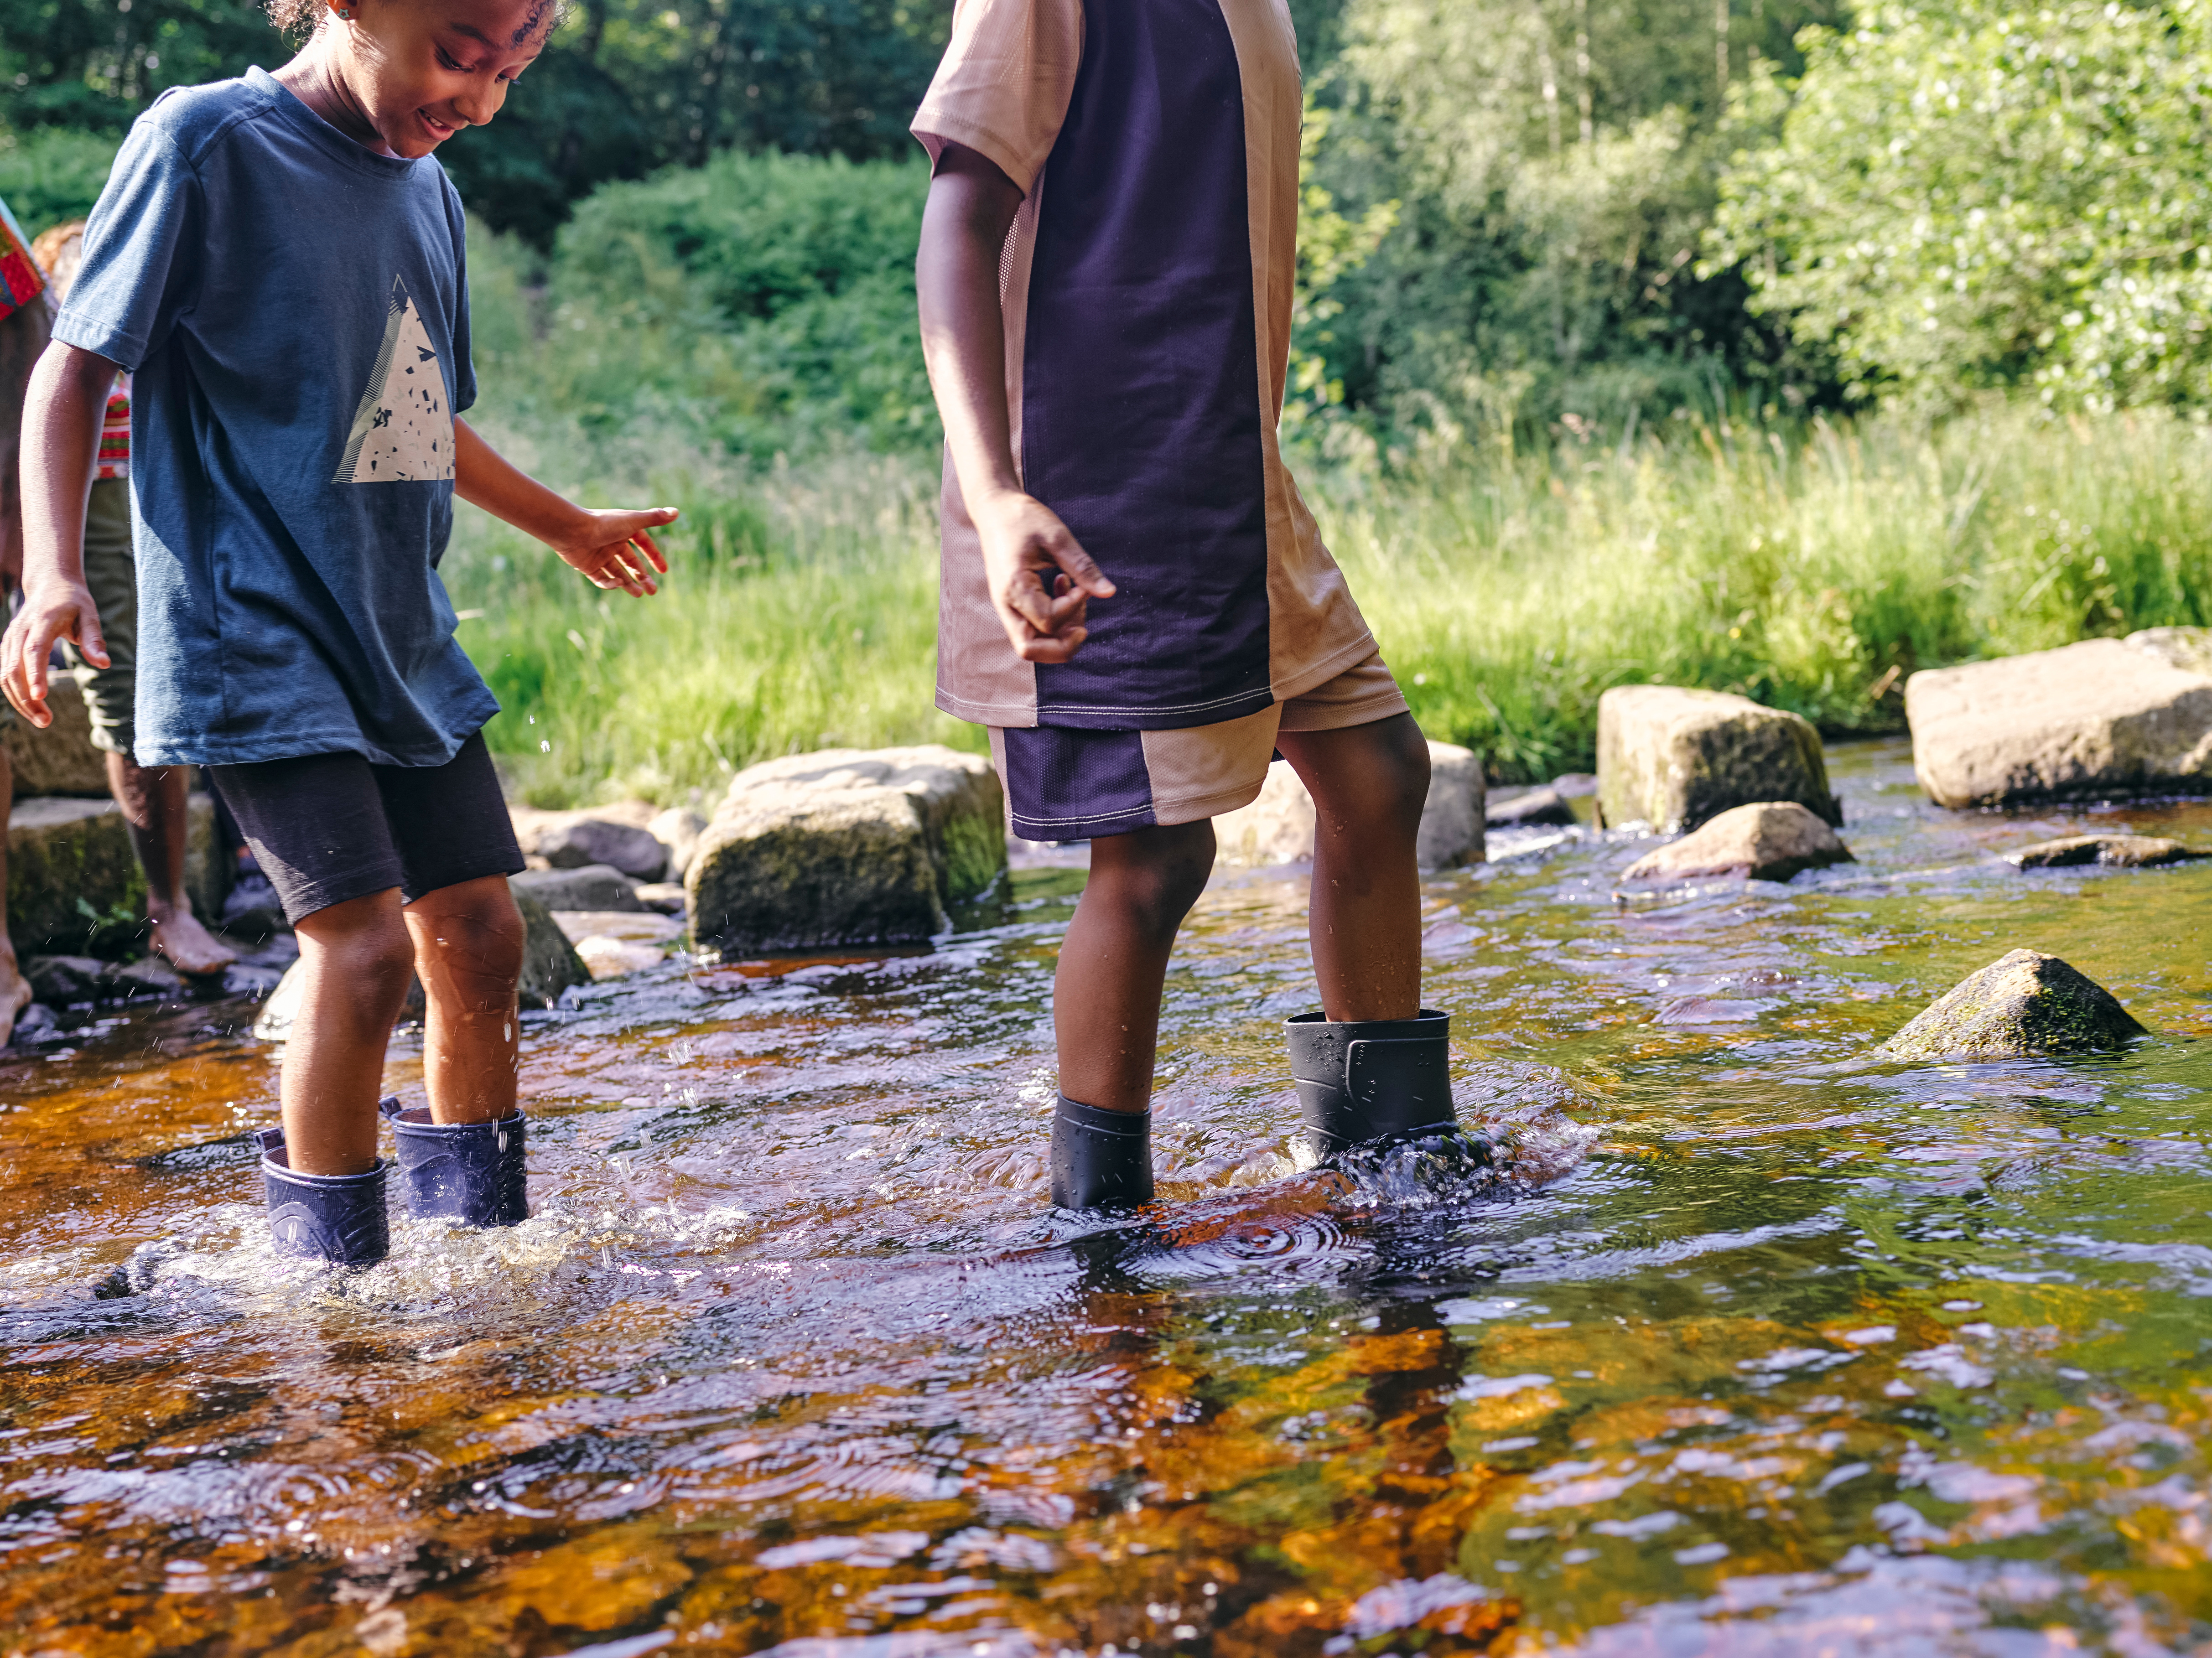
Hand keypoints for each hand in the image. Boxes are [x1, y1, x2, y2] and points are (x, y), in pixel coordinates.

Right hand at [1, 581, 106, 726]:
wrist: (49, 584)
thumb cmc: (74, 601)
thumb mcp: (90, 615)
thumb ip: (94, 640)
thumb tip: (104, 664)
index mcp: (43, 622)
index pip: (34, 650)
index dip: (35, 674)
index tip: (40, 697)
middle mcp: (21, 630)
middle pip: (14, 668)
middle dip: (27, 698)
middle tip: (46, 722)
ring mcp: (10, 638)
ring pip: (5, 674)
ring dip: (19, 700)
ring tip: (42, 721)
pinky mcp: (7, 646)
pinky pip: (4, 673)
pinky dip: (15, 692)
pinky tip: (31, 708)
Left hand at [550, 506, 677, 596]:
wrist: (571, 530)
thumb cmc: (604, 524)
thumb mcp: (633, 521)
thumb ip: (655, 518)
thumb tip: (677, 512)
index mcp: (624, 531)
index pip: (643, 544)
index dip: (654, 556)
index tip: (664, 571)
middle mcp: (613, 543)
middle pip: (632, 563)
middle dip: (643, 577)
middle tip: (653, 591)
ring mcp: (600, 555)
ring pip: (618, 573)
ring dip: (629, 584)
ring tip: (640, 594)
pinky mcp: (587, 566)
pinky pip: (601, 579)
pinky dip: (610, 584)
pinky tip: (618, 584)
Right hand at [971, 490, 1114, 662]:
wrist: (993, 508)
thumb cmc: (1022, 517)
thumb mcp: (1056, 536)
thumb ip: (1082, 567)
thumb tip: (1109, 592)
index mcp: (1014, 586)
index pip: (1048, 621)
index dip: (1072, 608)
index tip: (1082, 585)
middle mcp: (1005, 603)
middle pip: (1030, 650)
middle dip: (1063, 645)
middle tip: (1084, 624)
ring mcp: (1006, 606)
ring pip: (1031, 645)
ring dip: (1060, 634)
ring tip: (1076, 598)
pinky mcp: (1012, 604)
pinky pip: (1032, 629)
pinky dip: (1053, 622)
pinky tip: (1063, 589)